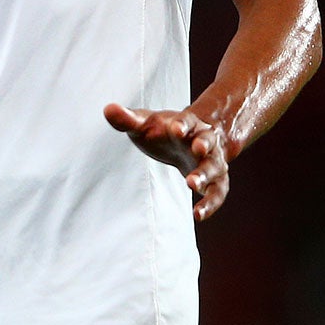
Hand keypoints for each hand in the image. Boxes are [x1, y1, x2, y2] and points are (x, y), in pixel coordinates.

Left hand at [103, 103, 228, 221]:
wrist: (188, 138)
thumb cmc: (163, 130)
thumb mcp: (145, 123)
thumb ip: (128, 119)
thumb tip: (107, 109)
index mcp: (188, 124)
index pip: (187, 121)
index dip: (183, 124)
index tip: (176, 129)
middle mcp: (205, 141)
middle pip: (207, 142)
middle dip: (203, 145)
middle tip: (198, 149)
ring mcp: (212, 161)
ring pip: (214, 168)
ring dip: (206, 175)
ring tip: (192, 184)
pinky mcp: (215, 181)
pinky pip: (217, 193)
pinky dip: (210, 204)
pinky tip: (198, 215)